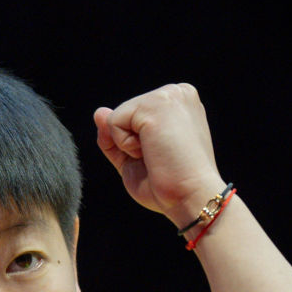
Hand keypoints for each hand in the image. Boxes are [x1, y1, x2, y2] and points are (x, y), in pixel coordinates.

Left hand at [94, 84, 226, 224]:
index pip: (135, 117)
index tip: (166, 157)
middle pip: (125, 114)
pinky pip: (113, 123)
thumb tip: (98, 112)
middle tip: (161, 160)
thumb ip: (116, 136)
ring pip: (117, 117)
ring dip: (129, 146)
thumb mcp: (136, 159)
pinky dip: (125, 146)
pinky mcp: (154, 105)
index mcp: (180, 104)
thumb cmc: (171, 186)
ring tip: (158, 156)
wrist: (192, 199)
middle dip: (132, 144)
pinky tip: (152, 152)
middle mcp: (177, 93)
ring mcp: (167, 96)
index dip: (138, 144)